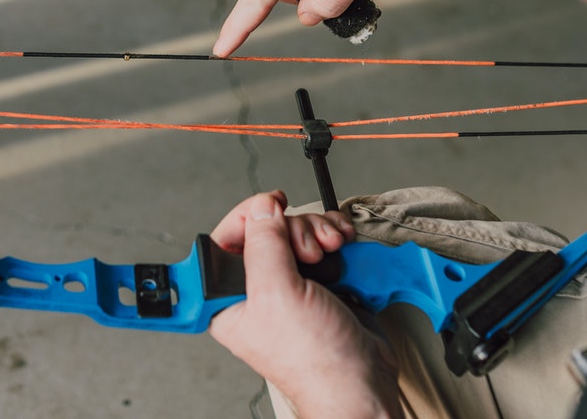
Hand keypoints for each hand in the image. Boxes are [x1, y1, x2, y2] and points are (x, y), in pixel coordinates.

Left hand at [208, 192, 402, 418]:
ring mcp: (290, 285)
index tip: (270, 204)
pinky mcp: (319, 283)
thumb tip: (261, 208)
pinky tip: (343, 244)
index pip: (226, 239)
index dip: (249, 216)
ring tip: (332, 248)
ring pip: (296, 232)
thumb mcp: (277, 294)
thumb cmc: (313, 361)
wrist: (361, 382)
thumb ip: (265, 245)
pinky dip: (334, 236)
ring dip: (318, 230)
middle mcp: (257, 290)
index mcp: (228, 298)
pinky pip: (321, 243)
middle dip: (295, 229)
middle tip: (310, 251)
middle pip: (267, 230)